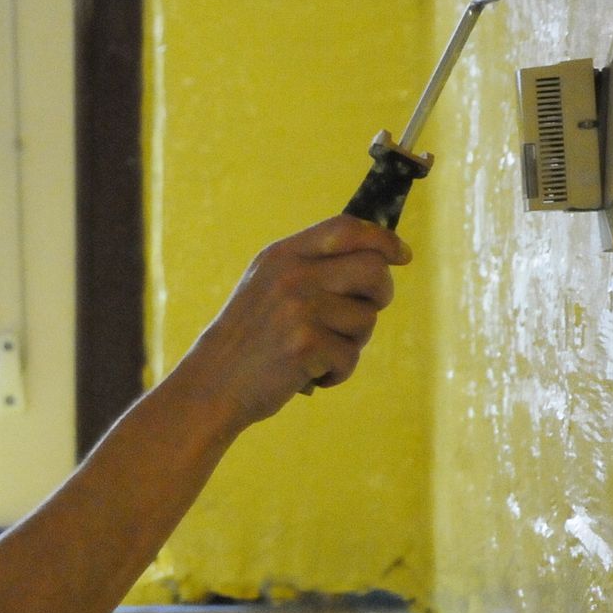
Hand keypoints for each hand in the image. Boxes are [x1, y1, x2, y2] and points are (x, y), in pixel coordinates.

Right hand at [172, 215, 411, 430]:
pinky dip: (337, 373)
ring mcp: (298, 309)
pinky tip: (308, 375)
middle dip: (379, 295)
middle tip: (362, 314)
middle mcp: (291, 275)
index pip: (347, 228)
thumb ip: (311, 267)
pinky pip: (351, 356)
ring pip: (367, 318)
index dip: (382, 239)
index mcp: (281, 255)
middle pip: (373, 269)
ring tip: (316, 352)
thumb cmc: (248, 340)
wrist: (211, 384)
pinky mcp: (305, 345)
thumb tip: (380, 258)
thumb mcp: (268, 286)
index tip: (401, 255)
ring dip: (352, 342)